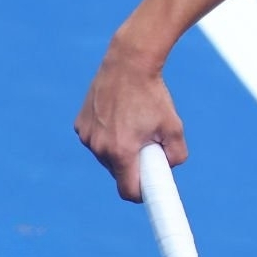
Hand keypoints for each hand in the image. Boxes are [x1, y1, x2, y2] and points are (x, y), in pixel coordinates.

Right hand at [75, 48, 186, 201]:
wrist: (129, 63)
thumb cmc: (153, 95)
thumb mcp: (174, 126)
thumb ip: (176, 154)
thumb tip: (170, 168)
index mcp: (122, 152)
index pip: (128, 190)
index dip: (141, 193)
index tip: (150, 190)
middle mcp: (99, 148)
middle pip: (118, 172)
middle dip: (133, 165)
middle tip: (148, 145)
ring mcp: (87, 136)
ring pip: (106, 155)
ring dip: (119, 149)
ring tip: (134, 124)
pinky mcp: (80, 125)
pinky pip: (95, 140)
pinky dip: (107, 135)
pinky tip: (118, 115)